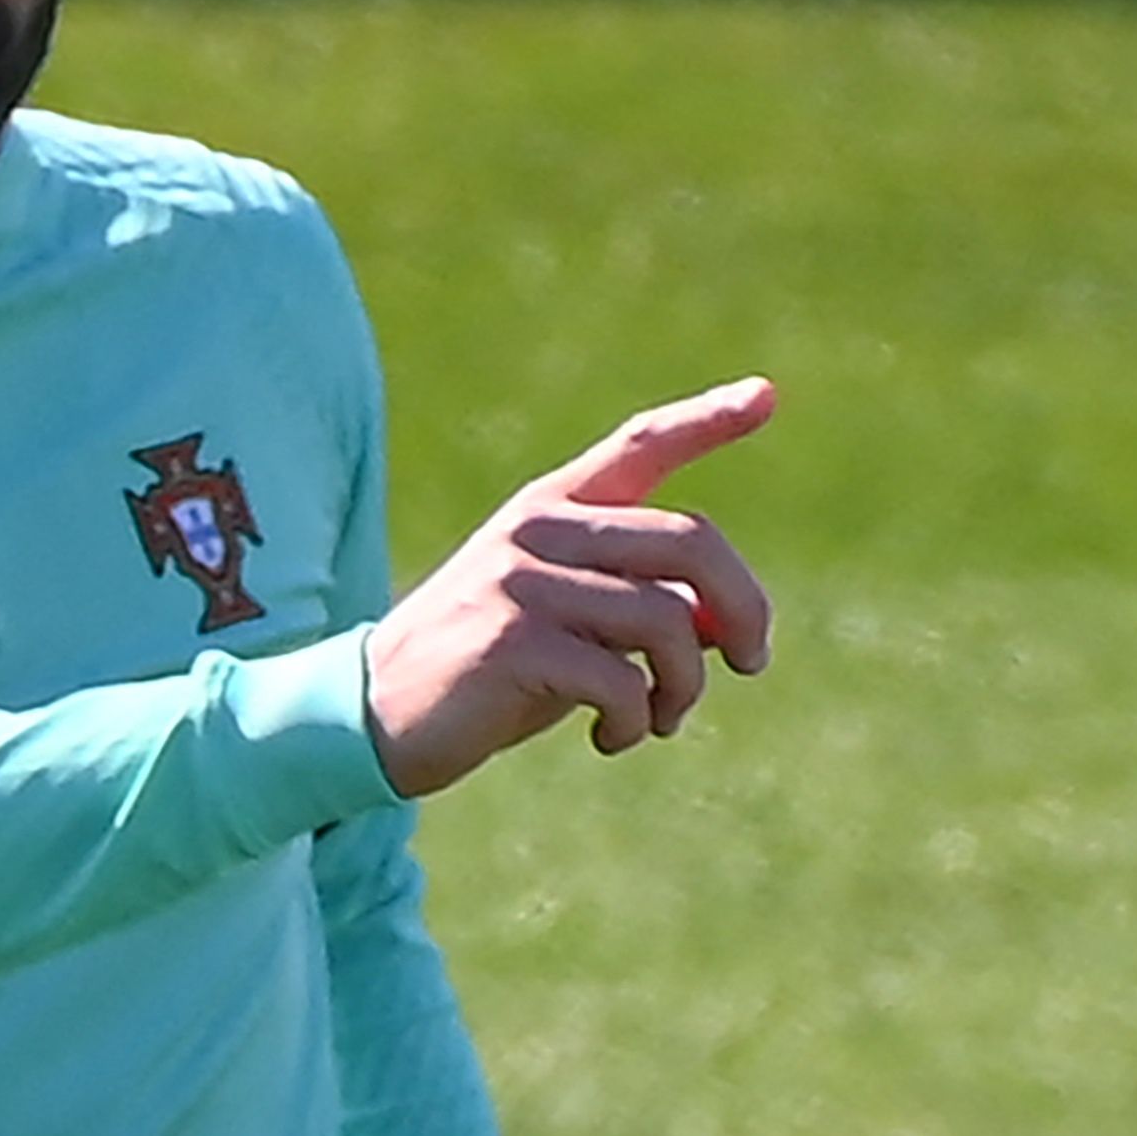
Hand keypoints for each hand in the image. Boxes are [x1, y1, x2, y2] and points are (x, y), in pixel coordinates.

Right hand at [366, 378, 776, 798]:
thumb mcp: (569, 626)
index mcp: (548, 509)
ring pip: (669, 618)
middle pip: (690, 540)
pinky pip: (621, 679)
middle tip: (753, 661)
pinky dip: (635, 720)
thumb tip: (735, 628)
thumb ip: (643, 607)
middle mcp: (536, 529)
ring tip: (661, 718)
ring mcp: (520, 581)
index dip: (705, 421)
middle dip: (745, 607)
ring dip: (688, 683)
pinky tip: (611, 739)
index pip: (638, 446)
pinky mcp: (510, 642)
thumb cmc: (485, 671)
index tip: (764, 397)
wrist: (372, 714)